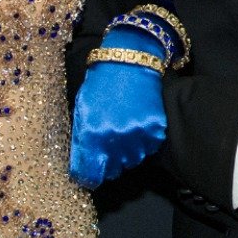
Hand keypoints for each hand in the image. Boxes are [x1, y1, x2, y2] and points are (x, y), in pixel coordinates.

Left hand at [69, 28, 167, 186]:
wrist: (129, 60)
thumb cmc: (100, 84)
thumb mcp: (82, 111)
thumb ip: (82, 141)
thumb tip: (85, 167)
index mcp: (91, 133)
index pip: (89, 174)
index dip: (89, 177)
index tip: (90, 175)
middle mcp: (114, 138)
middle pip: (112, 171)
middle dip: (108, 162)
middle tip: (108, 144)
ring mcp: (137, 135)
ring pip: (131, 161)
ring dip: (126, 152)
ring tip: (124, 130)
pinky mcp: (155, 130)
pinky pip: (148, 149)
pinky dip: (143, 142)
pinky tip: (137, 123)